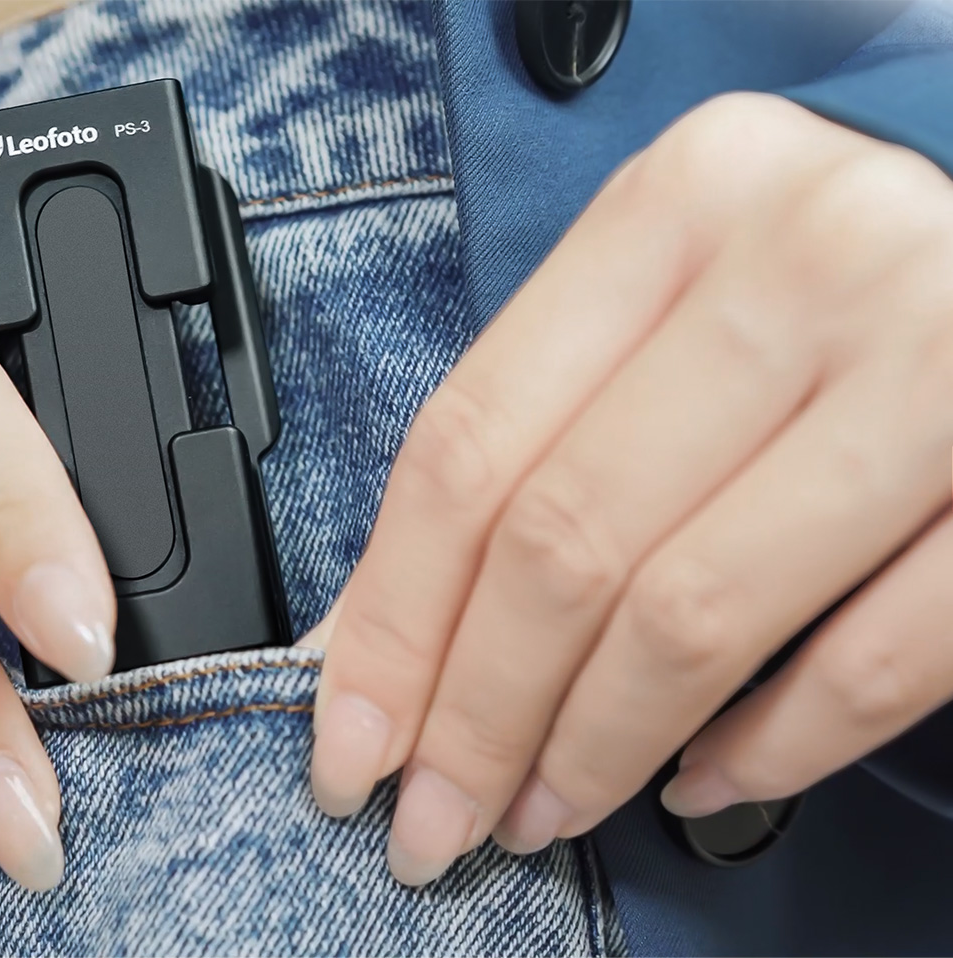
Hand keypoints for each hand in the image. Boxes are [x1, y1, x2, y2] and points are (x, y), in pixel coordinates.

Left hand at [306, 93, 952, 883]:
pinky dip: (767, 750)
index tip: (348, 741)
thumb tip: (374, 636)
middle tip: (436, 817)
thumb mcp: (676, 297)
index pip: (473, 442)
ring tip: (543, 810)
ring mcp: (941, 362)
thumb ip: (539, 432)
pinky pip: (872, 662)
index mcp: (684, 200)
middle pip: (563, 539)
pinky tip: (697, 779)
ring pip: (691, 612)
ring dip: (592, 749)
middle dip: (476, 714)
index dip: (390, 619)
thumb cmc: (834, 287)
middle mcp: (809, 259)